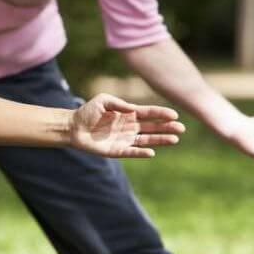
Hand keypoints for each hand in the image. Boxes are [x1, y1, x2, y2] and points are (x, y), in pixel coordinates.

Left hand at [70, 93, 184, 157]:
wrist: (73, 127)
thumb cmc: (88, 112)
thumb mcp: (103, 100)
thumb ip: (118, 103)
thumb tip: (132, 109)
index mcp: (129, 114)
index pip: (149, 114)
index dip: (162, 114)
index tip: (174, 115)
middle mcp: (130, 127)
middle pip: (153, 128)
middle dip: (167, 128)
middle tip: (181, 128)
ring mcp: (125, 139)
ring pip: (147, 140)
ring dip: (160, 140)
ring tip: (174, 139)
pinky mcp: (116, 150)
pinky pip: (132, 152)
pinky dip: (141, 153)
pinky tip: (151, 152)